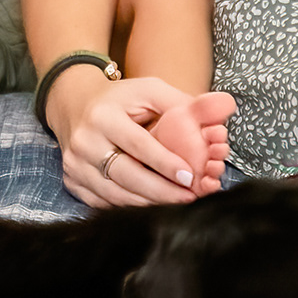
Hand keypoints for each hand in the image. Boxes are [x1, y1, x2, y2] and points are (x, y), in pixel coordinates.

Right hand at [49, 70, 216, 206]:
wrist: (74, 105)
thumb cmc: (120, 99)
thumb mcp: (148, 90)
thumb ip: (182, 102)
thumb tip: (224, 107)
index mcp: (103, 116)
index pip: (137, 144)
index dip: (164, 163)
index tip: (189, 176)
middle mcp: (84, 142)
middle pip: (125, 175)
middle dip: (160, 191)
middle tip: (189, 197)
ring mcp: (75, 165)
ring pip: (114, 194)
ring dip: (148, 203)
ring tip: (177, 204)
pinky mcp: (72, 182)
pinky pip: (103, 203)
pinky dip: (129, 207)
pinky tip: (152, 207)